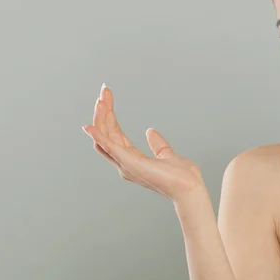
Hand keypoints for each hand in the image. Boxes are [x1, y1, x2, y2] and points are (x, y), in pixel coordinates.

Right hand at [82, 84, 203, 202]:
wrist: (189, 188)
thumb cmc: (182, 177)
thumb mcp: (167, 154)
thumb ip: (157, 144)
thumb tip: (150, 131)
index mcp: (132, 160)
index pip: (115, 134)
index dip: (110, 116)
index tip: (108, 97)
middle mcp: (124, 163)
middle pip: (107, 133)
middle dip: (103, 112)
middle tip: (104, 91)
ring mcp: (125, 164)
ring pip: (105, 137)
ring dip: (101, 117)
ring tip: (100, 99)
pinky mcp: (130, 163)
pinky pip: (109, 147)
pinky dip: (98, 136)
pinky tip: (90, 126)